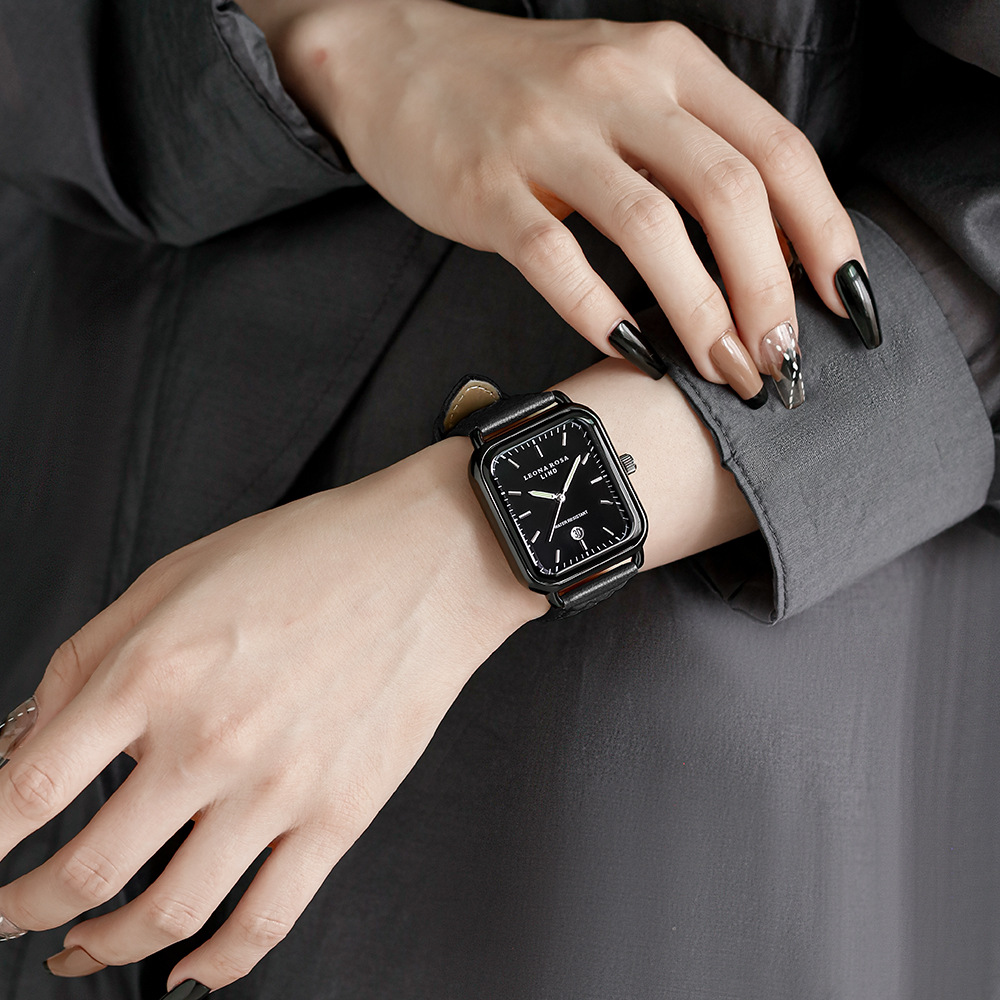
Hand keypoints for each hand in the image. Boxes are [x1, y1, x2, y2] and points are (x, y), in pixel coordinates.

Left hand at [0, 359, 756, 993]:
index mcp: (154, 672)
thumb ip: (85, 660)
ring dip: (103, 950)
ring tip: (79, 952)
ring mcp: (278, 788)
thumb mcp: (172, 578)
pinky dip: (215, 969)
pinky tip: (185, 976)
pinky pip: (265, 921)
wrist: (426, 560)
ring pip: (167, 913)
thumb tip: (27, 743)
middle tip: (10, 915)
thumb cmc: (307, 555)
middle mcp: (208, 741)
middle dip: (23, 910)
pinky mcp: (339, 815)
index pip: (26, 793)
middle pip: (83, 873)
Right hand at [245, 0, 868, 403]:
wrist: (397, 61)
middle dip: (769, 293)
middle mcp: (619, 87)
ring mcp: (549, 135)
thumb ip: (691, 149)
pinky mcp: (488, 186)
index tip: (847, 303)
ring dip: (701, 314)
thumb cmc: (521, 91)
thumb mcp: (625, 88)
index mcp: (670, 64)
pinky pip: (556, 259)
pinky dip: (600, 314)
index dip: (823, 234)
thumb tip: (761, 252)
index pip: (777, 149)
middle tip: (780, 360)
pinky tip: (630, 353)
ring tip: (724, 371)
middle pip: (728, 193)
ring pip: (652, 229)